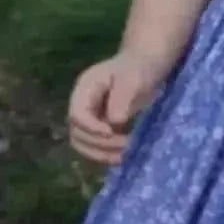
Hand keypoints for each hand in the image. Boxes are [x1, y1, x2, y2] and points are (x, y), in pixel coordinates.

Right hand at [67, 52, 163, 166]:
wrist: (145, 66)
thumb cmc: (139, 68)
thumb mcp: (133, 79)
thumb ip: (122, 98)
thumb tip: (115, 122)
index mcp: (84, 89)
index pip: (77, 115)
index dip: (91, 127)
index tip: (112, 132)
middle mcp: (82, 104)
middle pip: (77, 132)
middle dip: (99, 143)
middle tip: (125, 146)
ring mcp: (89, 117)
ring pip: (83, 143)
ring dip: (100, 154)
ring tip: (124, 157)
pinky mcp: (99, 127)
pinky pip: (95, 146)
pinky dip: (106, 154)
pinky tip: (124, 157)